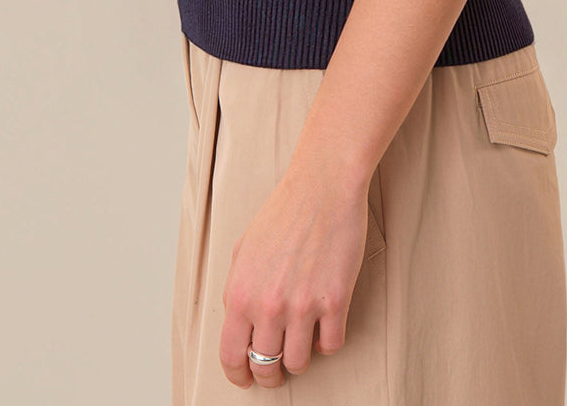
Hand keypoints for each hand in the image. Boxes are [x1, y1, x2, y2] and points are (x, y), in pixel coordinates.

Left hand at [219, 162, 370, 388]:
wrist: (322, 187)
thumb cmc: (284, 212)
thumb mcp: (243, 250)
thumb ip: (237, 289)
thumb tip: (239, 321)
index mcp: (240, 293)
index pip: (231, 356)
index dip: (238, 375)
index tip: (246, 379)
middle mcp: (269, 305)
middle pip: (265, 367)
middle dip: (269, 374)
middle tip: (277, 369)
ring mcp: (303, 305)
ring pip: (298, 362)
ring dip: (299, 358)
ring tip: (302, 342)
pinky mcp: (335, 301)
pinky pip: (331, 345)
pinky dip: (328, 342)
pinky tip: (325, 326)